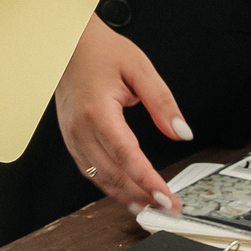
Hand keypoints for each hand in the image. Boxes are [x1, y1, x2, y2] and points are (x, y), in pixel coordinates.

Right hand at [53, 16, 189, 211]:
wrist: (69, 42)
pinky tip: (126, 192)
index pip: (126, 155)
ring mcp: (72, 135)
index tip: (166, 196)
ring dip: (125, 196)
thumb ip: (162, 102)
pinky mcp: (70, 138)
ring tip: (150, 207)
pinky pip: (89, 170)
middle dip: (142, 195)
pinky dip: (109, 186)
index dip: (147, 180)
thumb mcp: (140, 68)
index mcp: (98, 110)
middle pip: (113, 174)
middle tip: (168, 207)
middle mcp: (80, 128)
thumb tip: (181, 132)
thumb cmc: (101, 51)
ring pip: (99, 178)